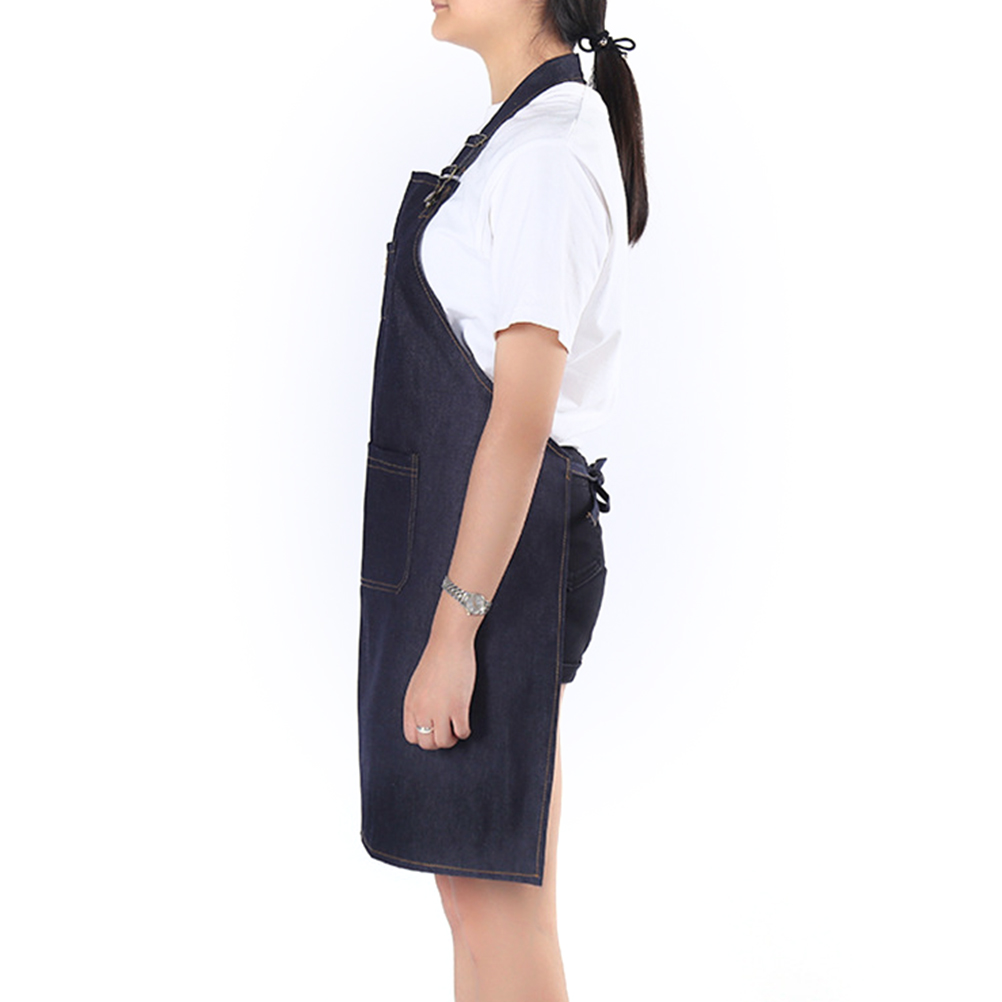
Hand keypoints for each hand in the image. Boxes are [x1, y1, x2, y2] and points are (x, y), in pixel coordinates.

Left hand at [402, 630, 475, 750]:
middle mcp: (422, 710)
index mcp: (410, 705)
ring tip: (457, 729)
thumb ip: (418, 703)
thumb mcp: (418, 685)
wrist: (448, 644)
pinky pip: (461, 732)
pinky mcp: (458, 707)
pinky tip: (466, 723)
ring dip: (452, 738)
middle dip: (438, 741)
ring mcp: (440, 710)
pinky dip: (465, 732)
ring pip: (444, 742)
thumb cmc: (436, 660)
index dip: (424, 738)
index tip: (434, 731)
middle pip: (427, 744)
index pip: (412, 737)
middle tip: (448, 732)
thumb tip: (425, 721)